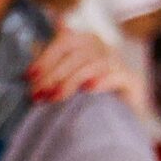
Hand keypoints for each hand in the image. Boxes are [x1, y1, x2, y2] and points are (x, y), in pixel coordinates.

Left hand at [27, 30, 150, 117]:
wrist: (120, 120)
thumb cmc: (88, 99)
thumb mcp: (65, 80)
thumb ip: (51, 70)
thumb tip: (27, 73)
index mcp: (86, 41)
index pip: (65, 41)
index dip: (46, 57)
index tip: (29, 76)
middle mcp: (103, 47)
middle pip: (76, 54)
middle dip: (53, 74)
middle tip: (38, 94)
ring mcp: (119, 63)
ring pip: (93, 64)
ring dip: (70, 81)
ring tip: (55, 98)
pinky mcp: (133, 80)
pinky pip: (117, 75)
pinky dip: (101, 81)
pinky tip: (88, 90)